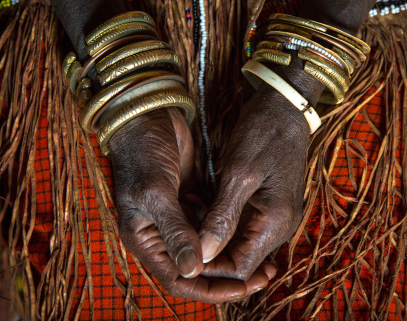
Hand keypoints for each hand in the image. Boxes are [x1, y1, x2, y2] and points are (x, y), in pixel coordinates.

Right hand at [107, 107, 270, 302]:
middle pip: (198, 267)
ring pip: (208, 247)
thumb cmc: (142, 153)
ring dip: (232, 253)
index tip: (241, 288)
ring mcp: (177, 216)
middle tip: (262, 275)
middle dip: (228, 273)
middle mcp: (161, 232)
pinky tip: (249, 232)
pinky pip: (212, 224)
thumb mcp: (155, 192)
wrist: (146, 117)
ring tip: (264, 259)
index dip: (209, 289)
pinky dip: (229, 230)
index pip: (178, 279)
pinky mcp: (190, 199)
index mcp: (144, 239)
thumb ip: (175, 230)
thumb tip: (193, 271)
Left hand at [199, 71, 313, 283]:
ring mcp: (277, 217)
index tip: (184, 258)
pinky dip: (224, 230)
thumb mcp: (239, 173)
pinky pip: (245, 230)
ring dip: (216, 245)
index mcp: (275, 222)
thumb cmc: (263, 134)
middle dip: (212, 260)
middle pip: (242, 262)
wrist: (285, 107)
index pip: (241, 269)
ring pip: (242, 247)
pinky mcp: (270, 206)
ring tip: (187, 236)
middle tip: (180, 247)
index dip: (211, 270)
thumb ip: (222, 217)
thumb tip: (204, 254)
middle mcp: (280, 227)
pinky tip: (203, 220)